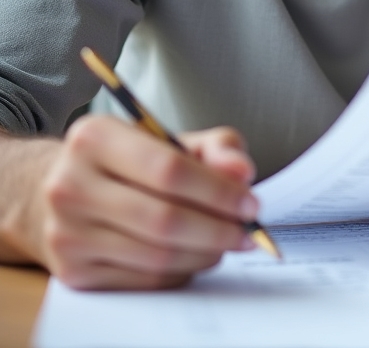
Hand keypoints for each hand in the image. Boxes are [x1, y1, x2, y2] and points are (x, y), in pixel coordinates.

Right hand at [24, 116, 258, 288]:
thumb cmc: (130, 160)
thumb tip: (242, 172)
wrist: (67, 188)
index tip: (250, 203)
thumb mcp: (173, 138)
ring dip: (205, 252)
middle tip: (248, 231)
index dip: (218, 191)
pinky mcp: (73, 272)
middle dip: (218, 228)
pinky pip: (144, 279)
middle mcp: (71, 185)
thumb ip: (217, 147)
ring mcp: (67, 233)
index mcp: (96, 138)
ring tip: (228, 241)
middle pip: (163, 219)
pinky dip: (182, 270)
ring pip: (156, 255)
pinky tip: (197, 254)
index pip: (169, 170)